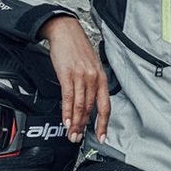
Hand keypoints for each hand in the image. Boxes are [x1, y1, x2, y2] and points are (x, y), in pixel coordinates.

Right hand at [41, 16, 109, 143]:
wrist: (65, 31)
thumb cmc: (78, 49)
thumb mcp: (92, 67)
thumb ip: (92, 85)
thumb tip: (90, 104)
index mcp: (102, 78)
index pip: (105, 106)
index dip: (103, 124)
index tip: (102, 136)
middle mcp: (94, 79)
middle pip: (91, 109)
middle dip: (85, 127)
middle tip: (79, 139)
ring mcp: (81, 77)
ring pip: (80, 106)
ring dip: (75, 123)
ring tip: (72, 134)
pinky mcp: (67, 74)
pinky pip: (69, 97)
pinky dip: (67, 111)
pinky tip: (66, 121)